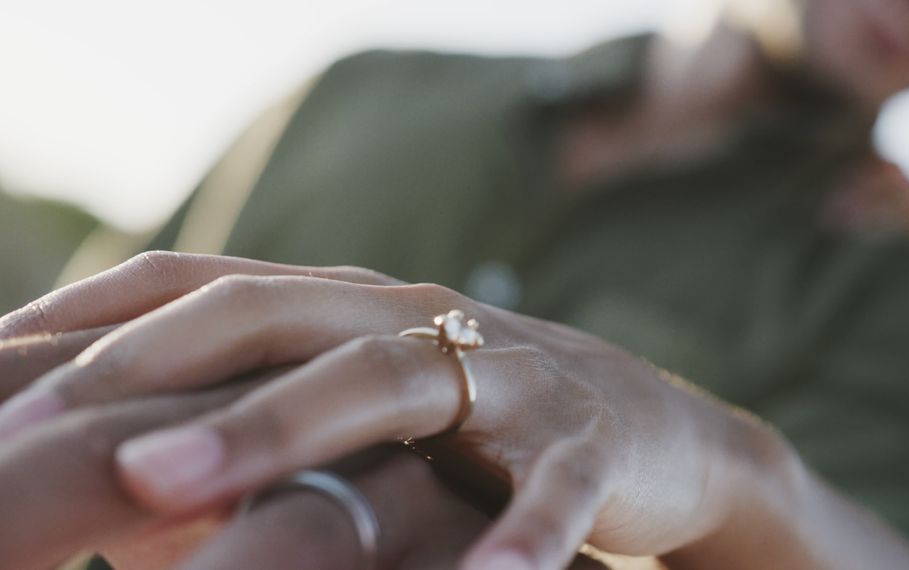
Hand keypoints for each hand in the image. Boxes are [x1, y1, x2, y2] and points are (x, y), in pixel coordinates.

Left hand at [0, 350, 606, 569]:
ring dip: (274, 427)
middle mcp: (416, 321)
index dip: (98, 320)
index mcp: (355, 310)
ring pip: (387, 378)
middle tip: (30, 433)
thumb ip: (256, 439)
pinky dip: (514, 532)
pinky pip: (549, 485)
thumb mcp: (362, 424)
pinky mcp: (587, 439)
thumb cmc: (479, 432)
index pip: (209, 285)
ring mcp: (504, 375)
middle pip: (275, 318)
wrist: (649, 428)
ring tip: (161, 490)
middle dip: (154, 369)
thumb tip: (118, 503)